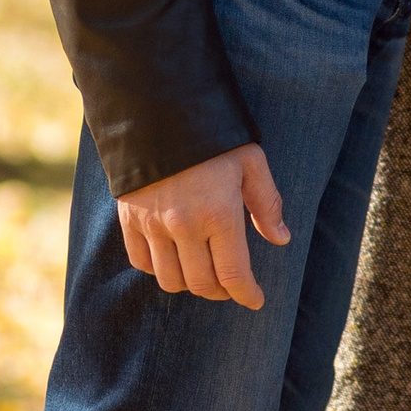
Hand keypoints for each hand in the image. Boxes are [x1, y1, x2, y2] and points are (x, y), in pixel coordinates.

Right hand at [116, 142, 288, 311]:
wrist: (157, 110)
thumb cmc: (214, 136)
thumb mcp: (251, 162)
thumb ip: (266, 203)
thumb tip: (280, 238)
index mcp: (219, 214)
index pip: (233, 274)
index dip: (247, 294)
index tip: (255, 300)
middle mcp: (183, 226)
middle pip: (201, 283)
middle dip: (221, 291)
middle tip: (231, 285)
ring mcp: (153, 225)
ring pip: (171, 280)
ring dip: (190, 284)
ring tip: (203, 273)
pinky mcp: (130, 219)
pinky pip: (141, 262)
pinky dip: (159, 269)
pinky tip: (173, 258)